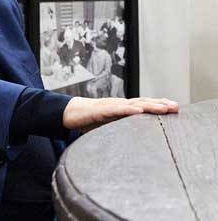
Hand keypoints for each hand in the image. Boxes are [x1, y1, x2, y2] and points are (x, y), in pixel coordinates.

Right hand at [63, 97, 178, 132]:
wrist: (70, 113)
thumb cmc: (90, 120)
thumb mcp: (110, 126)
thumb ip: (122, 129)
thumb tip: (136, 143)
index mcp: (122, 108)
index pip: (143, 105)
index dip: (158, 105)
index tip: (174, 109)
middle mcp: (119, 104)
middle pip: (143, 102)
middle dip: (160, 104)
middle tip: (176, 108)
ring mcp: (111, 105)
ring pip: (133, 104)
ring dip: (150, 106)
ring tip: (164, 109)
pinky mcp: (101, 110)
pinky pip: (117, 109)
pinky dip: (129, 109)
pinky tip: (139, 110)